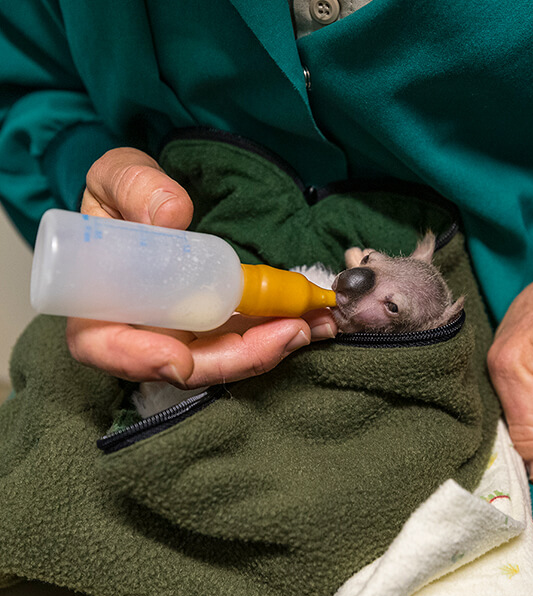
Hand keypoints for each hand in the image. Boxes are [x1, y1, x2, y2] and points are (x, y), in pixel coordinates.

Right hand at [67, 148, 336, 386]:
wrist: (151, 201)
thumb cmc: (123, 194)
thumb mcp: (117, 178)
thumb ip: (135, 187)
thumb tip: (172, 214)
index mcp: (99, 303)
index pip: (105, 347)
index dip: (139, 360)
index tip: (179, 360)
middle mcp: (142, 330)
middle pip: (184, 365)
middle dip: (240, 357)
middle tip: (290, 332)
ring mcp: (183, 334)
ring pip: (224, 358)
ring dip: (272, 347)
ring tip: (317, 323)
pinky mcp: (216, 326)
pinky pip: (245, 339)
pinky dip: (278, 331)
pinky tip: (312, 318)